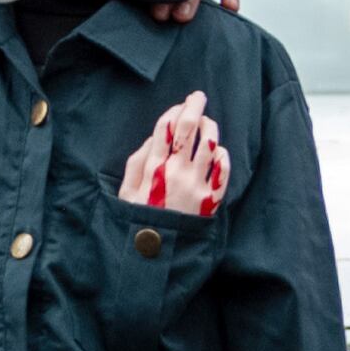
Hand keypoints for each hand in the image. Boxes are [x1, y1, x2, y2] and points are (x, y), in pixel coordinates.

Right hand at [118, 91, 227, 216]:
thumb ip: (136, 163)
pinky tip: (217, 151)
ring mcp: (196, 185)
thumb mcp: (126, 192)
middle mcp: (176, 172)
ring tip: (208, 123)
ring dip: (210, 127)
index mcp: (153, 168)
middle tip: (198, 96)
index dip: (175, 110)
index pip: (166, 128)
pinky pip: (223, 168)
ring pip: (210, 143)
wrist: (157, 254)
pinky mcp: (212, 199)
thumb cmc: (138, 220)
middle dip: (194, 106)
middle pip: (190, 128)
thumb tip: (152, 140)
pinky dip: (222, 154)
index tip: (180, 103)